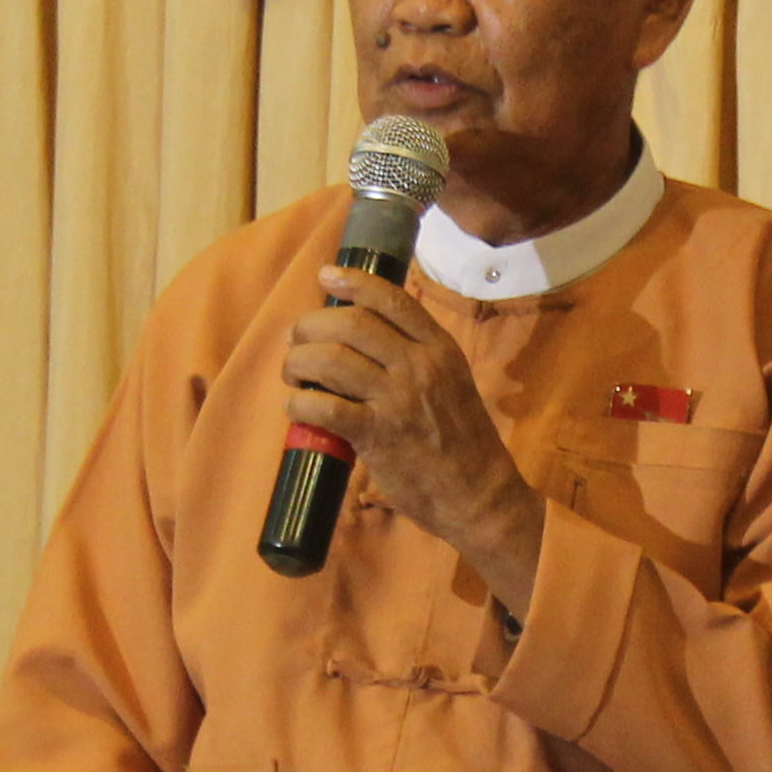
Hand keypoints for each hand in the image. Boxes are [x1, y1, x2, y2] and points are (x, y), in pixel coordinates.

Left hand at [286, 270, 546, 606]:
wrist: (479, 494)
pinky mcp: (378, 436)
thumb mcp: (452, 382)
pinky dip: (299, 404)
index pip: (391, 299)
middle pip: (351, 324)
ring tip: (292, 374)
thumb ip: (417, 357)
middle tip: (296, 340)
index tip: (326, 276)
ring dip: (298, 362)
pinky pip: (325, 408)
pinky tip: (296, 408)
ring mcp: (398, 400)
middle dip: (311, 326)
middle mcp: (419, 366)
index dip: (353, 282)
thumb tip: (363, 337)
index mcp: (439, 348)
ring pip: (330, 360)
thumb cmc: (462, 440)